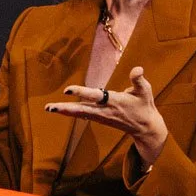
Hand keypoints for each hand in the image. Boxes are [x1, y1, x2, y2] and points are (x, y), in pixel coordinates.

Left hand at [46, 66, 169, 163]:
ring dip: (64, 111)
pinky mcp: (100, 119)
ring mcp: (101, 116)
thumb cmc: (144, 106)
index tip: (68, 90)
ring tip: (49, 108)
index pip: (95, 96)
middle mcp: (105, 110)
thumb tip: (138, 69)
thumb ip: (139, 80)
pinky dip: (71, 113)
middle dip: (65, 108)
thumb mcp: (145, 91)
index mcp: (114, 101)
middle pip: (82, 109)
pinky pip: (83, 115)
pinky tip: (60, 110)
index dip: (81, 92)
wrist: (145, 127)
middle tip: (49, 108)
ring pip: (80, 113)